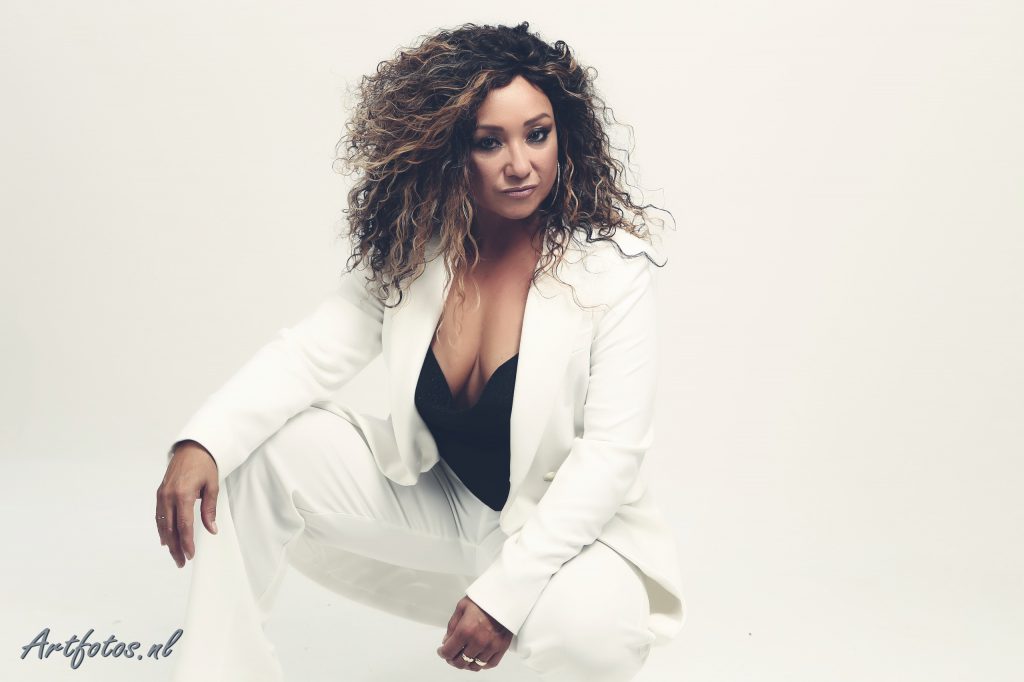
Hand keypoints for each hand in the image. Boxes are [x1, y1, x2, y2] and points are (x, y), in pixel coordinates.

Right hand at [156, 441, 219, 567]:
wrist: (192, 448)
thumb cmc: (205, 465)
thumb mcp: (212, 486)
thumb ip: (209, 509)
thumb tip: (212, 529)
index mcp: (183, 494)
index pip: (184, 525)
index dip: (187, 542)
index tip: (190, 555)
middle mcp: (169, 495)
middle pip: (170, 528)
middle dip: (176, 547)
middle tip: (181, 562)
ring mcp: (162, 494)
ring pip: (162, 524)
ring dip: (168, 541)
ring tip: (174, 555)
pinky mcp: (159, 492)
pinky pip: (159, 515)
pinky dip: (162, 529)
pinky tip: (165, 539)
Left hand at [436, 596, 511, 671]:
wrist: (504, 596)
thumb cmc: (483, 599)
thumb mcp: (461, 607)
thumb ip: (452, 626)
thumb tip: (447, 641)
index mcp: (465, 630)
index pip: (449, 652)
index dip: (442, 653)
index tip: (442, 651)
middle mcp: (478, 641)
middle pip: (460, 662)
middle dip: (452, 660)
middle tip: (451, 656)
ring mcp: (491, 646)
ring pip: (475, 666)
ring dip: (467, 664)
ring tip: (464, 657)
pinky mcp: (502, 647)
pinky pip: (490, 664)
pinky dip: (482, 664)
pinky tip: (477, 658)